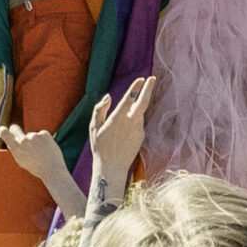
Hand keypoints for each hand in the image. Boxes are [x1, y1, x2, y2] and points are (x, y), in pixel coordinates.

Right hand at [0, 125, 69, 183]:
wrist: (52, 170)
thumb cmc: (36, 167)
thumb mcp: (21, 160)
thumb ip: (16, 149)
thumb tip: (10, 139)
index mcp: (16, 148)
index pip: (4, 133)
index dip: (2, 130)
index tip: (2, 130)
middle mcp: (24, 140)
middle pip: (14, 128)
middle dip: (14, 130)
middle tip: (20, 135)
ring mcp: (34, 136)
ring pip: (31, 135)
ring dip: (35, 141)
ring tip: (42, 152)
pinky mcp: (44, 134)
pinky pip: (41, 135)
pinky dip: (44, 140)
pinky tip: (47, 149)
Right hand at [90, 75, 156, 193]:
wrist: (112, 168)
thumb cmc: (100, 147)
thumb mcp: (94, 127)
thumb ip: (99, 110)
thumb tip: (109, 97)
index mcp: (118, 118)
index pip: (130, 98)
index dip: (136, 87)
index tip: (140, 79)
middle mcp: (130, 123)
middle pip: (143, 102)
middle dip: (148, 89)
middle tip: (152, 78)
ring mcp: (138, 130)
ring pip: (140, 113)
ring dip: (136, 108)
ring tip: (122, 119)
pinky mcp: (141, 136)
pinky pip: (138, 123)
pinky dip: (133, 120)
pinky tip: (123, 132)